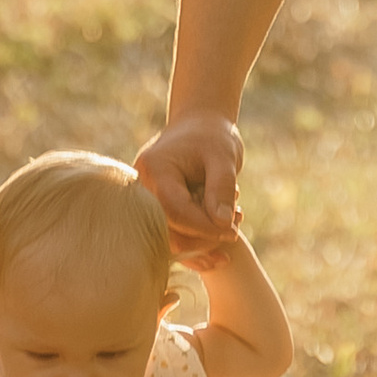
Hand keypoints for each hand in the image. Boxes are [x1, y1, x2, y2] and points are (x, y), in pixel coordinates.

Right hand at [136, 112, 243, 265]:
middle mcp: (141, 188)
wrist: (200, 126)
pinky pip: (171, 236)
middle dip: (203, 238)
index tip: (232, 231)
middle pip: (167, 230)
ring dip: (201, 244)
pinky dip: (195, 245)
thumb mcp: (223, 157)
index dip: (204, 227)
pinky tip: (220, 249)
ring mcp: (145, 201)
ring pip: (168, 238)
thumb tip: (222, 224)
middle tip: (235, 229)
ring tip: (232, 232)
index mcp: (154, 170)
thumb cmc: (212, 137)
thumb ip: (221, 188)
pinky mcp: (154, 210)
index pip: (175, 211)